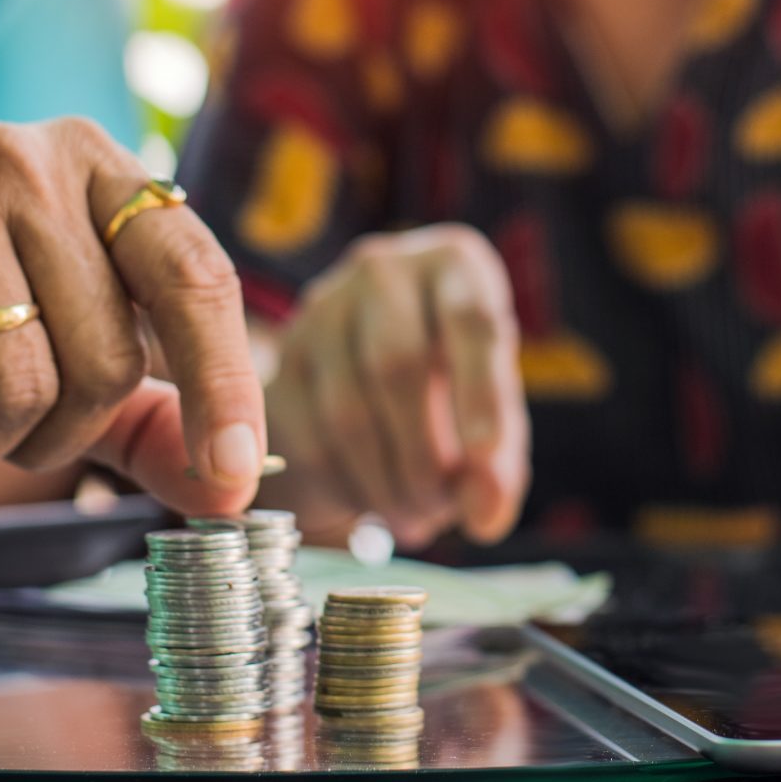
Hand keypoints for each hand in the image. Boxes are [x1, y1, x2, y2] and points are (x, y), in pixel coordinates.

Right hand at [0, 118, 263, 500]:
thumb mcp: (47, 365)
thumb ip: (145, 419)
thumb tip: (232, 488)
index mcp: (96, 166)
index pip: (197, 278)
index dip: (226, 384)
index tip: (236, 479)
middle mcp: (28, 155)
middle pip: (105, 361)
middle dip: (50, 436)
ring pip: (19, 387)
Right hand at [263, 225, 528, 546]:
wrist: (370, 372)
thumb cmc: (451, 385)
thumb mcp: (490, 413)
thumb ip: (498, 464)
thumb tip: (487, 517)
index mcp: (455, 264)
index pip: (472, 320)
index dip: (482, 393)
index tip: (488, 457)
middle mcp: (384, 270)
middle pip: (398, 366)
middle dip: (424, 458)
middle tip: (440, 511)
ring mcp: (322, 310)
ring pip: (348, 412)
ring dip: (387, 484)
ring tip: (415, 515)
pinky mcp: (282, 361)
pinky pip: (310, 441)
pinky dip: (349, 489)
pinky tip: (373, 503)